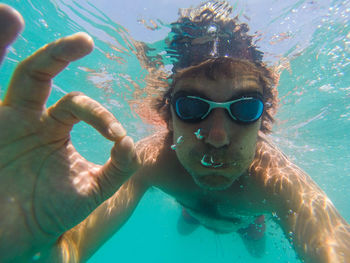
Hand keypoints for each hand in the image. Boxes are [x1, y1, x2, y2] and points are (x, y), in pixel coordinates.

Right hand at [0, 4, 138, 261]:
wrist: (16, 238)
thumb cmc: (50, 213)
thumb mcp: (92, 190)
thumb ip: (119, 169)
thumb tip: (137, 144)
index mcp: (53, 128)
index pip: (79, 106)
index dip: (101, 118)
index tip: (118, 139)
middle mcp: (28, 118)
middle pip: (41, 74)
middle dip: (60, 53)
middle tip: (86, 40)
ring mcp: (4, 122)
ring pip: (13, 76)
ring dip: (12, 42)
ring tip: (12, 13)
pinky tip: (1, 23)